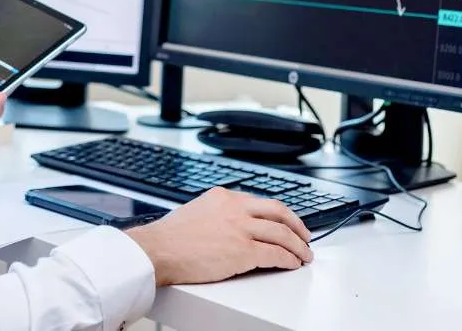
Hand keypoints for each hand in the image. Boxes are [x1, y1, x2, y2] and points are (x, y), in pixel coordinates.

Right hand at [125, 188, 311, 285]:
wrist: (156, 250)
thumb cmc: (169, 238)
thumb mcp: (195, 212)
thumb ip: (216, 214)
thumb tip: (229, 227)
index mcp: (224, 196)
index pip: (260, 202)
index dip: (279, 214)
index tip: (285, 222)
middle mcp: (235, 208)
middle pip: (278, 211)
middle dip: (297, 225)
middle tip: (305, 236)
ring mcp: (240, 229)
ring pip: (282, 233)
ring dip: (298, 246)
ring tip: (304, 255)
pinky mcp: (242, 251)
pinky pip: (275, 254)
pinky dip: (288, 259)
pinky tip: (292, 264)